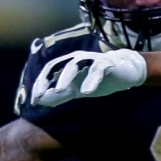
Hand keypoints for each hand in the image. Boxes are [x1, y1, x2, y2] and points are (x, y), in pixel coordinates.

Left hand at [31, 48, 146, 106]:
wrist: (126, 71)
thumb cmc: (99, 78)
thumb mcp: (77, 89)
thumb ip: (60, 95)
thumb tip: (40, 101)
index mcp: (69, 64)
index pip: (49, 71)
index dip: (41, 83)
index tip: (35, 99)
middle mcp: (77, 58)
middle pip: (57, 65)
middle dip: (47, 79)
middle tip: (40, 95)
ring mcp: (92, 59)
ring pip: (75, 64)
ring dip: (66, 77)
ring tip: (59, 91)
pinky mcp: (106, 63)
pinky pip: (96, 70)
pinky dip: (90, 80)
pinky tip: (86, 92)